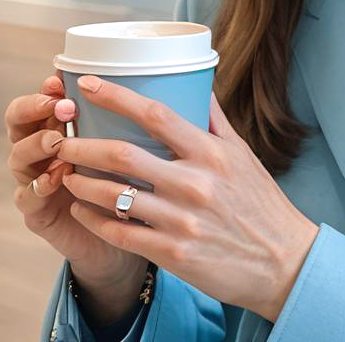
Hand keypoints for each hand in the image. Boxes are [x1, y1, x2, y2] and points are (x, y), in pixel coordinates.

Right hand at [5, 75, 145, 288]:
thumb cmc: (142, 185)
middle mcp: (47, 149)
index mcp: (69, 126)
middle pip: (19, 119)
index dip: (50, 85)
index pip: (48, 96)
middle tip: (61, 107)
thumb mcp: (150, 148)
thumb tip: (203, 90)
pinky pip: (28, 196)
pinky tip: (57, 178)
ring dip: (36, 144)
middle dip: (34, 108)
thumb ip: (159, 121)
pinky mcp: (39, 214)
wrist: (133, 239)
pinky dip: (40, 185)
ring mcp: (38, 180)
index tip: (64, 77)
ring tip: (58, 141)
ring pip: (19, 156)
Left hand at [56, 77, 319, 323]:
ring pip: (114, 196)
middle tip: (62, 140)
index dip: (118, 96)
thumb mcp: (243, 154)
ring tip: (65, 174)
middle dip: (83, 145)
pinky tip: (81, 210)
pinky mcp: (173, 253)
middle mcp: (194, 183)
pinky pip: (121, 234)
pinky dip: (94, 220)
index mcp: (211, 153)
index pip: (157, 115)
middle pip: (123, 155)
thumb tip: (197, 85)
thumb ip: (215, 120)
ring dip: (81, 182)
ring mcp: (181, 220)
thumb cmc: (260, 202)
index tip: (89, 84)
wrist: (282, 260)